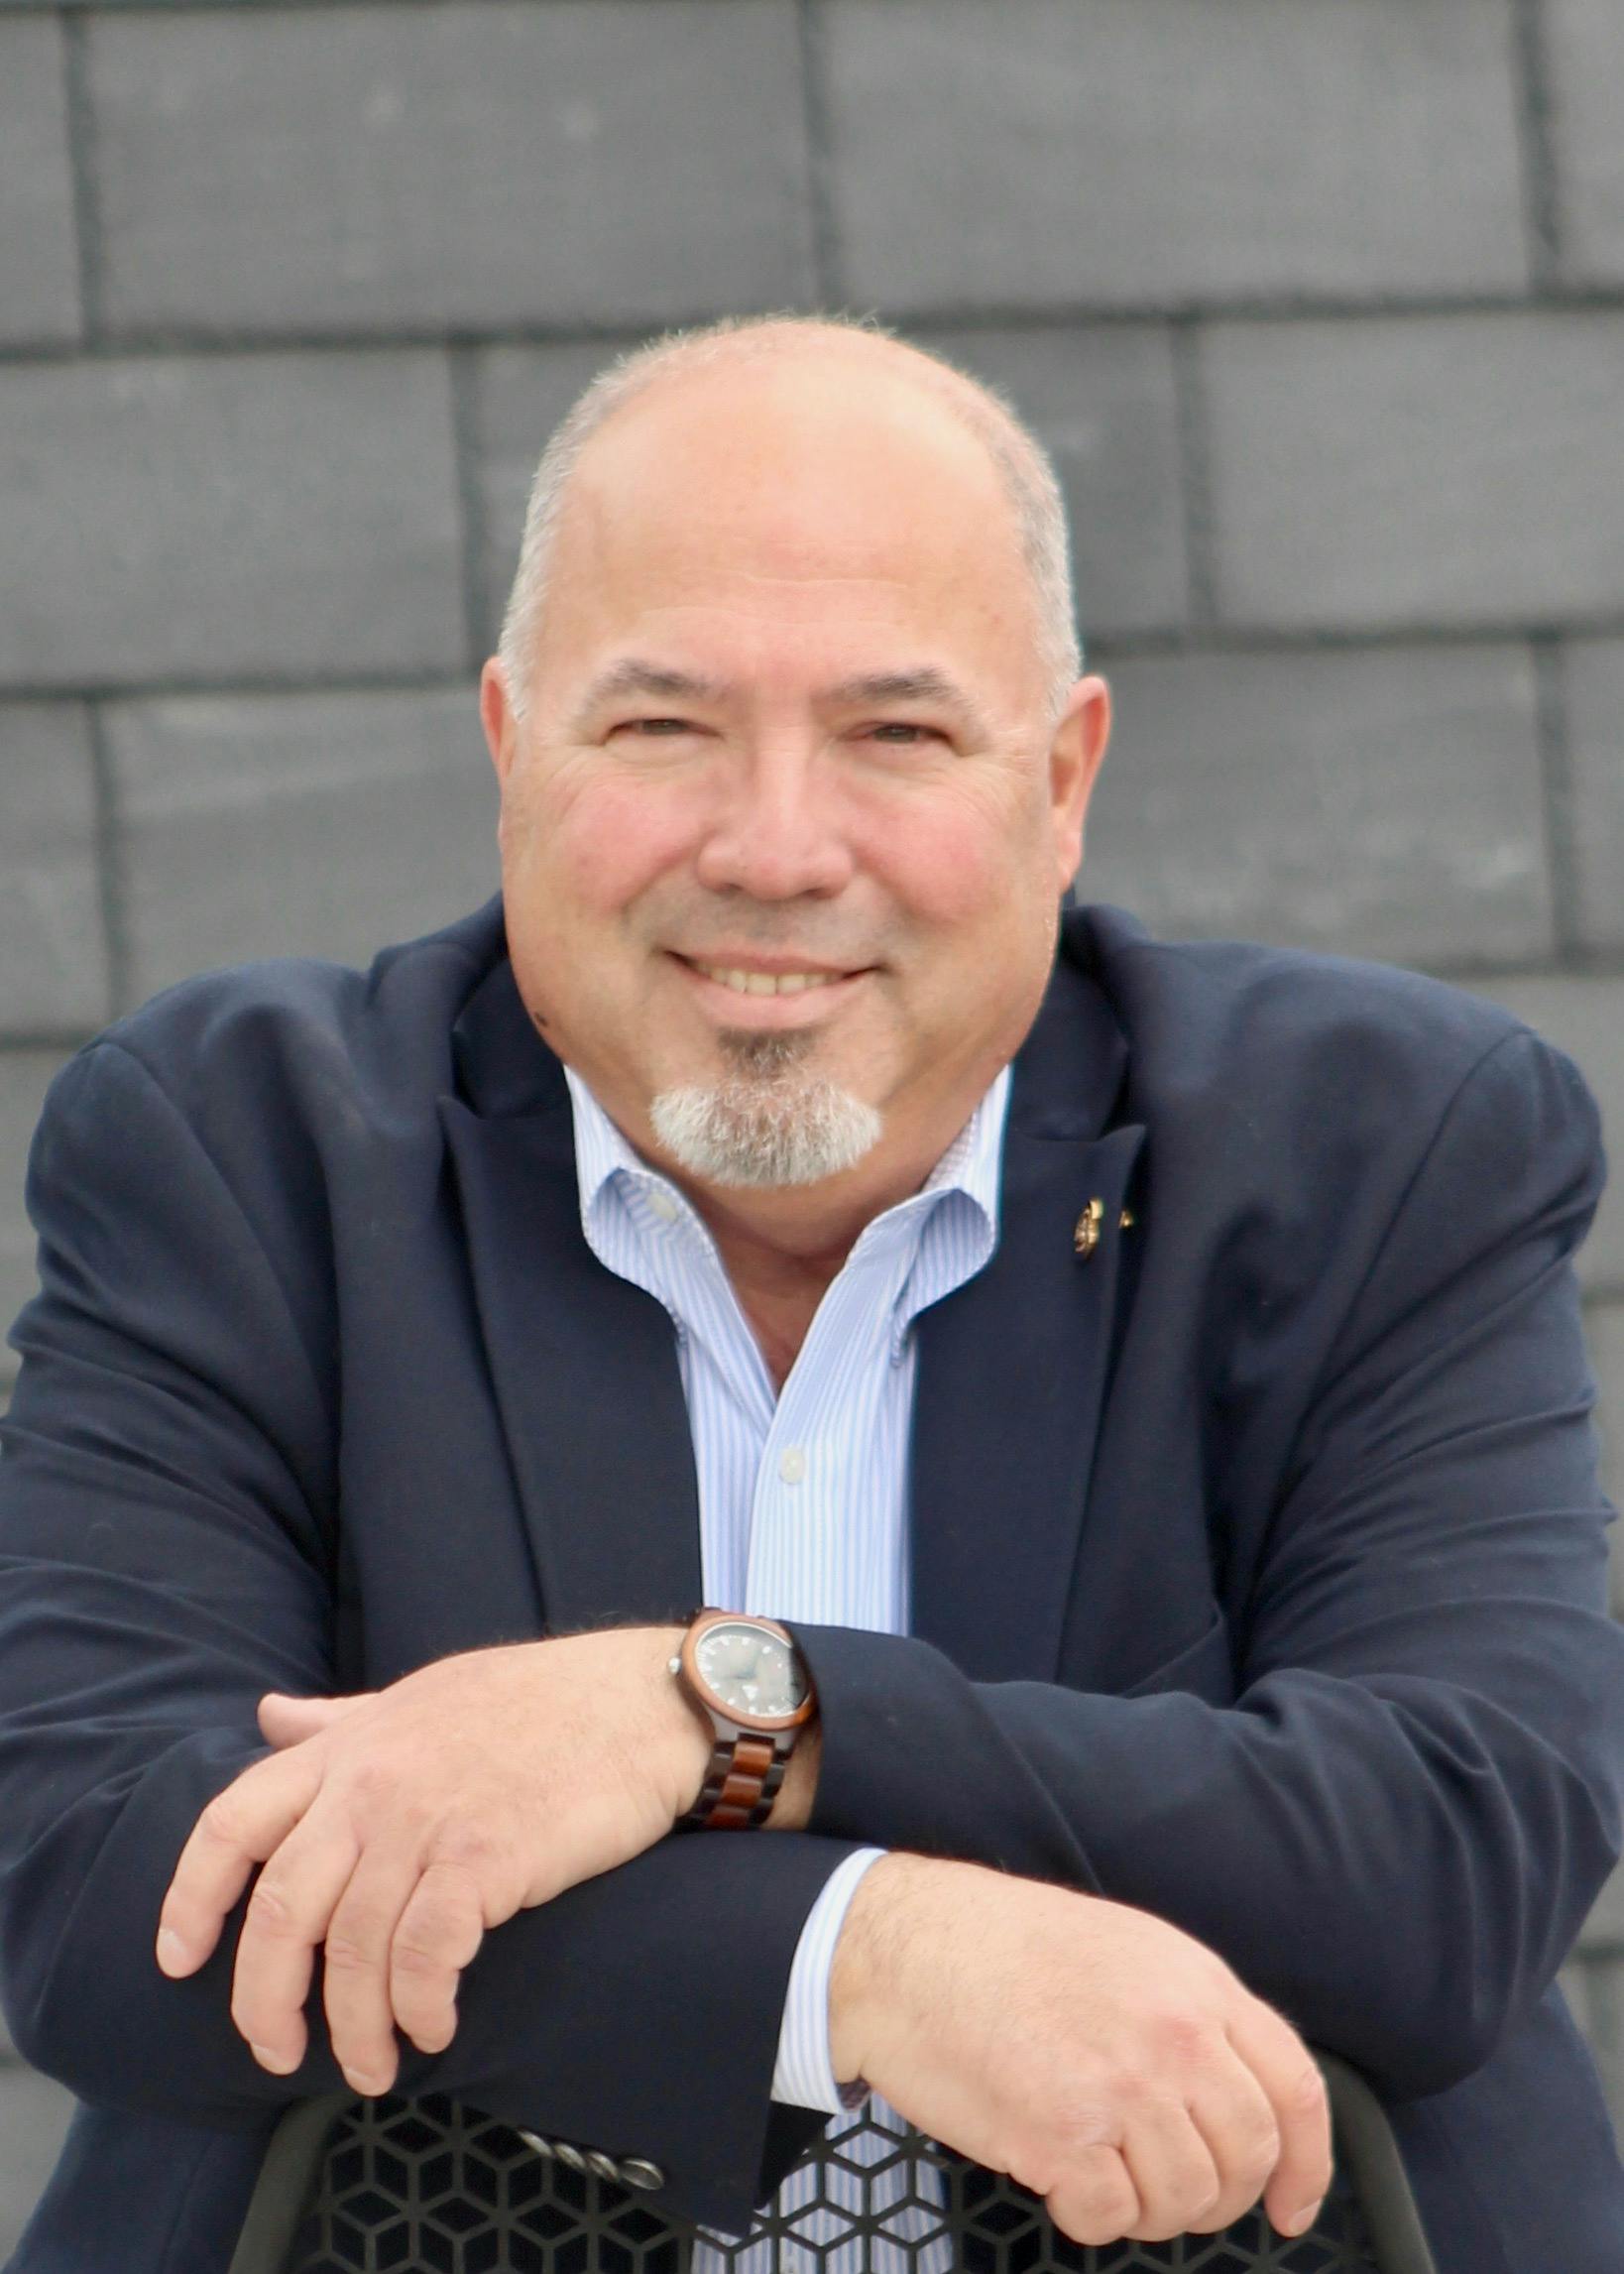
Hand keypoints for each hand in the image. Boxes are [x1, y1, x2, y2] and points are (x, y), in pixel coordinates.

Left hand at [155, 1629, 707, 2095]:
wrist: (642, 1701)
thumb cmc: (538, 1701)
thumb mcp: (422, 1696)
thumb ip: (341, 1718)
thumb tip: (269, 1717)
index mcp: (349, 1745)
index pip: (232, 1822)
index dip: (191, 1897)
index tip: (177, 1959)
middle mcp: (372, 1783)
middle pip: (279, 1910)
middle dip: (263, 2000)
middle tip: (279, 2052)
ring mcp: (426, 1819)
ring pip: (351, 1950)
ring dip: (353, 2028)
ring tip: (376, 2064)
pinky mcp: (487, 1857)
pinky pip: (424, 1955)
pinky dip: (419, 2006)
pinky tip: (435, 2026)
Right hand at [829, 1854, 1331, 2246]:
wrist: (907, 1948)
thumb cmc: (1001, 1945)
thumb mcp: (1125, 1949)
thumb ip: (1188, 2012)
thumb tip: (1232, 2095)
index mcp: (1196, 1983)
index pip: (1296, 2089)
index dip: (1306, 2164)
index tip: (1291, 2204)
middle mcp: (1174, 2035)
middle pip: (1247, 2157)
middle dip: (1216, 2196)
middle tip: (1167, 2190)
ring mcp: (1121, 2087)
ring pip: (1184, 2201)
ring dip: (1145, 2207)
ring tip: (1096, 2168)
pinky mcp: (1062, 2137)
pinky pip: (1110, 2218)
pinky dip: (1086, 2215)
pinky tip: (1054, 2174)